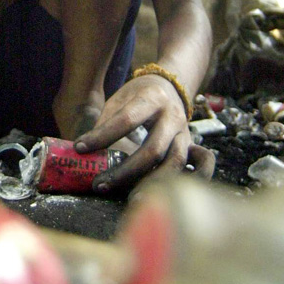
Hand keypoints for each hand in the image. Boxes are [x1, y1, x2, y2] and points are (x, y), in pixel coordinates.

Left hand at [74, 75, 214, 191]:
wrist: (170, 85)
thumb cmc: (139, 95)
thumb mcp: (120, 99)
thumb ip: (107, 123)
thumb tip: (85, 153)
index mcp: (151, 98)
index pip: (126, 120)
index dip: (102, 136)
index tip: (80, 148)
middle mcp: (172, 116)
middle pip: (152, 149)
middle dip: (125, 171)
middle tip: (100, 184)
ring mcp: (186, 132)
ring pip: (175, 162)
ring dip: (152, 183)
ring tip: (130, 198)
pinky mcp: (194, 145)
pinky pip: (203, 164)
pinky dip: (195, 179)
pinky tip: (172, 193)